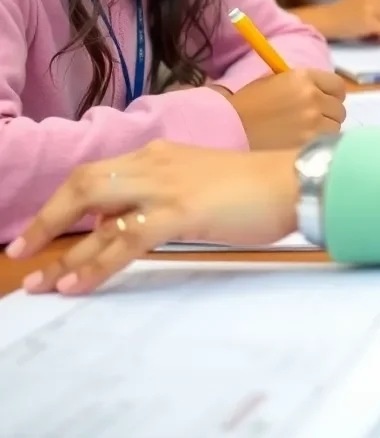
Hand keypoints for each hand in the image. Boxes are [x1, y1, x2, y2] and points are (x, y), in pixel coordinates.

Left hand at [5, 142, 298, 294]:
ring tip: (40, 283)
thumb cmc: (258, 187)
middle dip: (47, 220)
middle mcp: (156, 162)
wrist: (294, 181)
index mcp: (162, 154)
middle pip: (84, 185)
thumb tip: (130, 224)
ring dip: (64, 254)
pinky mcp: (179, 212)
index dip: (64, 201)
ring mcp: (166, 186)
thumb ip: (165, 195)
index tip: (44, 228)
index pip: (99, 173)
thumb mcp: (201, 183)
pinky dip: (94, 265)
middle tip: (23, 251)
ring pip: (96, 217)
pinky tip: (77, 284)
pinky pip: (123, 241)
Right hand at [223, 70, 345, 148]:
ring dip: (326, 130)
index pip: (338, 86)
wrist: (230, 126)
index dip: (333, 95)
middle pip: (340, 108)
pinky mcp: (308, 142)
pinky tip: (304, 144)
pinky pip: (326, 143)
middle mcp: (312, 97)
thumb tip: (325, 91)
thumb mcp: (277, 81)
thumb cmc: (251, 103)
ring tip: (307, 134)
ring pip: (336, 127)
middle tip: (314, 121)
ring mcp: (312, 121)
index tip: (326, 102)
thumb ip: (304, 84)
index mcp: (304, 77)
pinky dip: (319, 144)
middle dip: (329, 114)